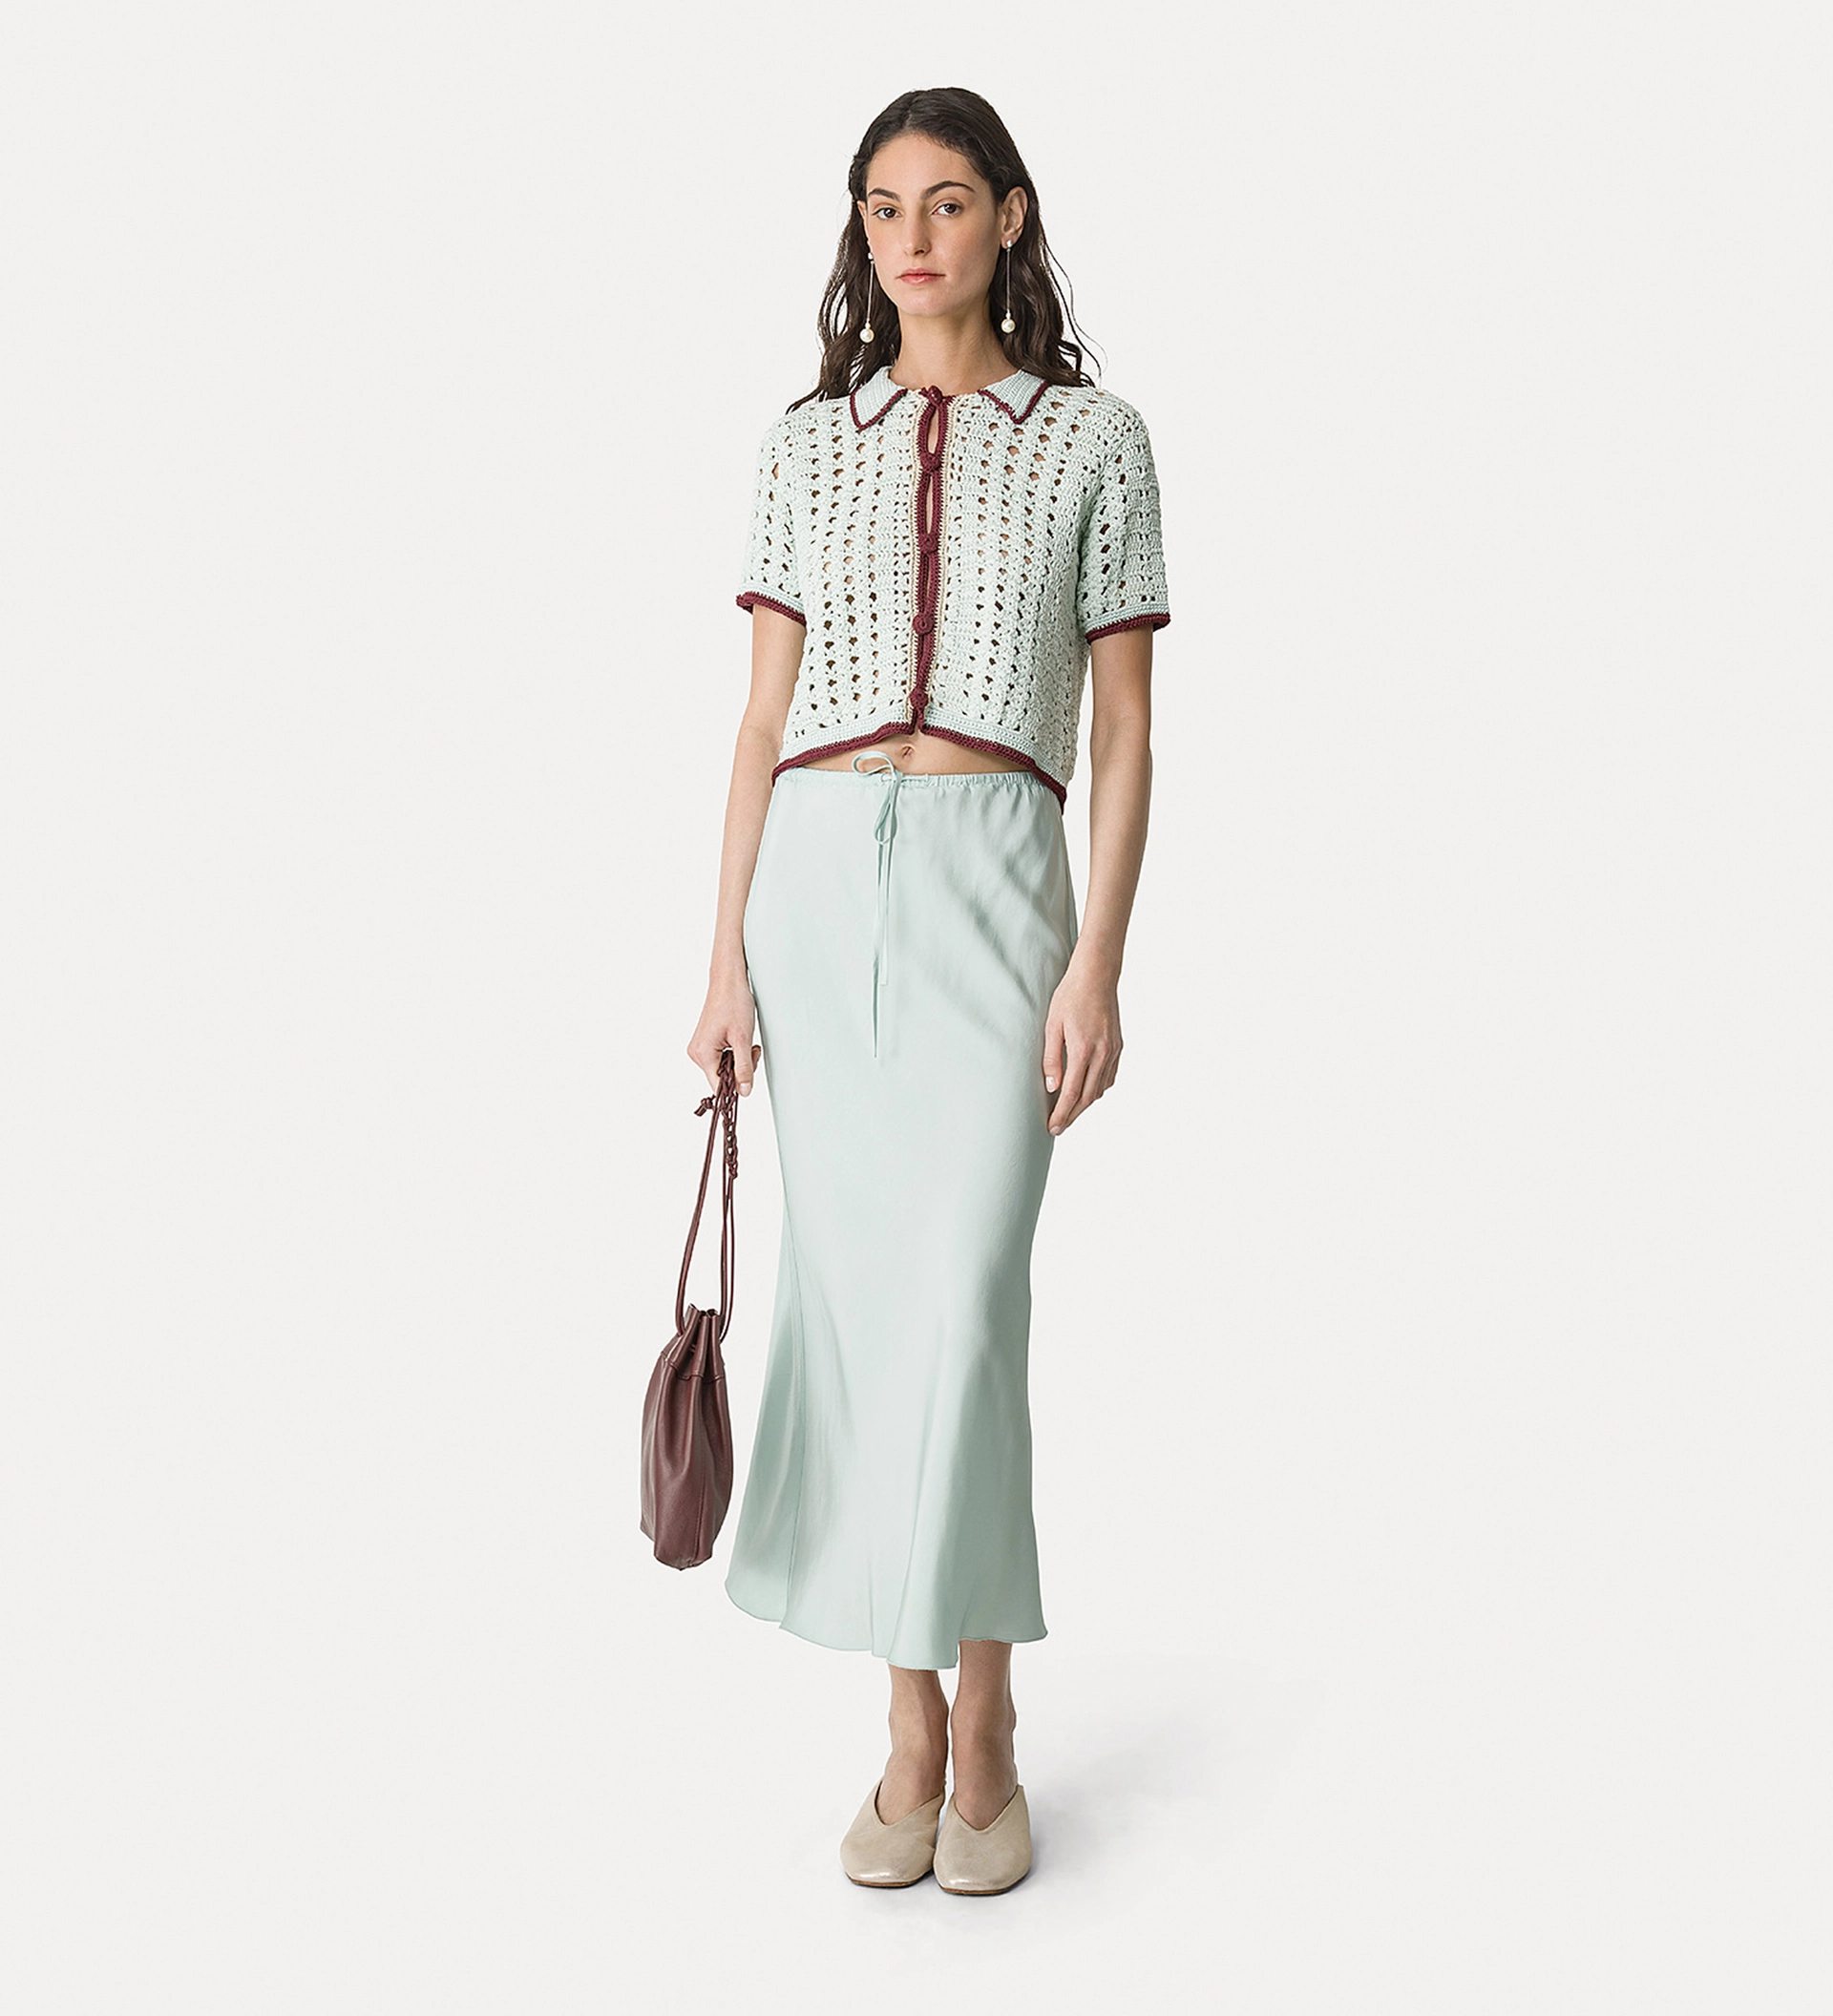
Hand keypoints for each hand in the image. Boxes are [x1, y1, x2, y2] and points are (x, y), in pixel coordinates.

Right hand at [688, 976, 760, 1095]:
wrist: (728, 982)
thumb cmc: (734, 1003)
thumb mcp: (743, 1038)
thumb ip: (743, 1067)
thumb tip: (744, 1091)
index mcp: (703, 1054)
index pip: (719, 1087)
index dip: (736, 1085)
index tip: (749, 1074)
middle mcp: (696, 1053)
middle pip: (721, 1077)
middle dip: (740, 1068)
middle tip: (752, 1050)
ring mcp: (699, 1048)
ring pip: (722, 1068)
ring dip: (738, 1060)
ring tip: (746, 1042)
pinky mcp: (705, 1043)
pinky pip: (720, 1058)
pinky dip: (733, 1053)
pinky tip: (738, 1040)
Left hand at [1041, 961, 1120, 1134]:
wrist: (1097, 976)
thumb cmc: (1070, 997)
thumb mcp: (1052, 1026)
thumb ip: (1051, 1058)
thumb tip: (1051, 1087)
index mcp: (1083, 1050)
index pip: (1072, 1093)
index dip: (1062, 1113)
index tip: (1053, 1127)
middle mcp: (1102, 1054)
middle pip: (1088, 1097)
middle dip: (1073, 1115)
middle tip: (1059, 1127)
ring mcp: (1114, 1051)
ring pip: (1101, 1089)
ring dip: (1085, 1104)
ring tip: (1070, 1112)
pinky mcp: (1119, 1046)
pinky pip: (1110, 1077)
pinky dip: (1098, 1089)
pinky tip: (1088, 1091)